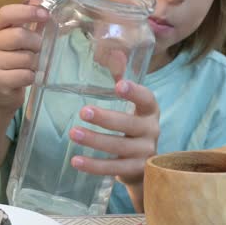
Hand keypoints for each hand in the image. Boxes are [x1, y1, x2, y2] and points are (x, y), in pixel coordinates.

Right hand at [0, 4, 49, 112]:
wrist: (0, 95)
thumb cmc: (12, 64)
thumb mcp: (19, 42)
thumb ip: (29, 23)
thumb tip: (40, 2)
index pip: (6, 13)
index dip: (27, 11)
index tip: (45, 14)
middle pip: (20, 36)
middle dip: (36, 44)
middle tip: (38, 50)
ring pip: (26, 58)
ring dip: (34, 64)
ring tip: (28, 67)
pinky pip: (25, 75)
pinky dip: (31, 77)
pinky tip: (24, 79)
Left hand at [68, 80, 159, 207]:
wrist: (145, 166)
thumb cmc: (132, 130)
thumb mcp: (132, 110)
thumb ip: (123, 86)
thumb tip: (115, 53)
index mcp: (150, 112)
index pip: (146, 99)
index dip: (134, 92)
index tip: (119, 85)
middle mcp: (151, 131)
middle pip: (129, 124)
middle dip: (105, 118)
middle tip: (83, 112)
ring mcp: (145, 153)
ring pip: (118, 146)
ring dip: (94, 140)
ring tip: (73, 133)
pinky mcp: (136, 171)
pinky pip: (113, 168)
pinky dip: (93, 165)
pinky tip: (76, 160)